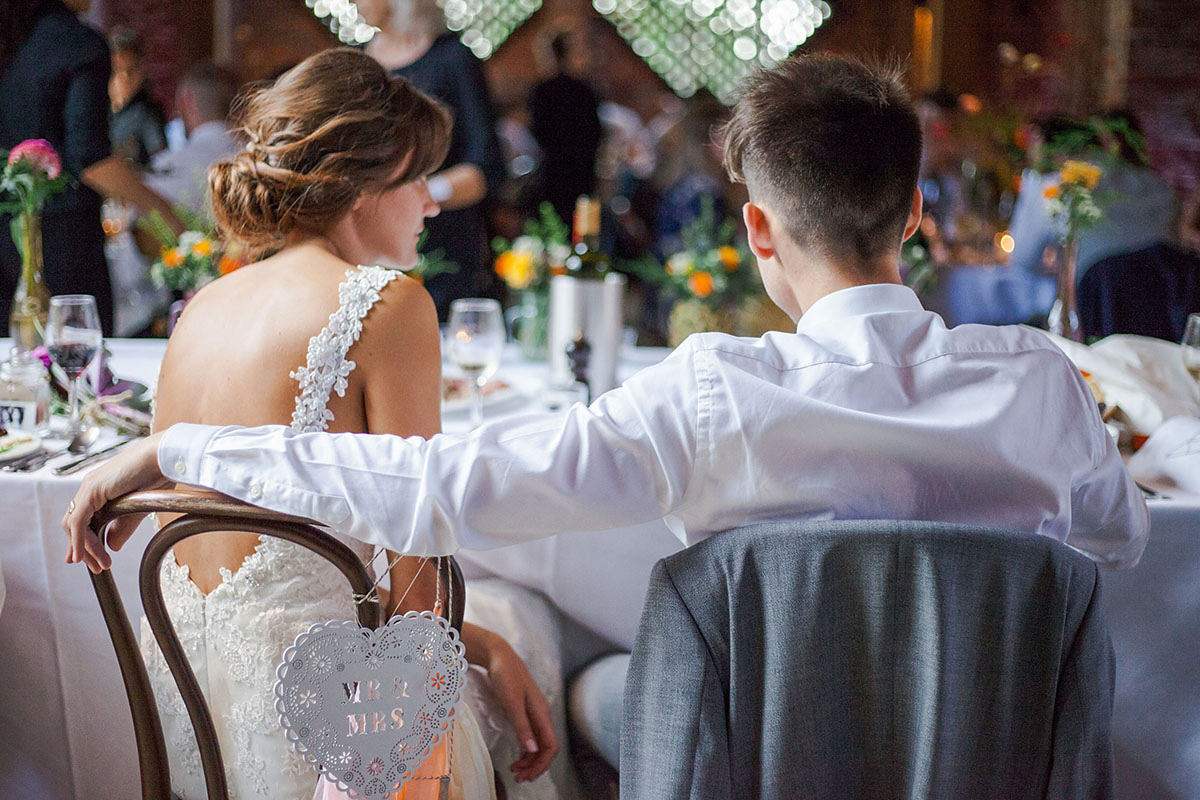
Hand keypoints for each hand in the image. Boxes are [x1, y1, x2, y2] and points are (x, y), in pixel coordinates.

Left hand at [63, 432, 168, 572]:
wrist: (165, 457)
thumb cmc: (159, 475)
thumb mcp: (138, 509)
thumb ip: (123, 527)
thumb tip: (111, 546)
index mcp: (100, 490)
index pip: (83, 521)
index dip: (84, 542)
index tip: (91, 560)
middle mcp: (90, 488)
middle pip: (74, 525)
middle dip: (83, 549)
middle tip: (96, 568)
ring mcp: (89, 487)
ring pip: (75, 525)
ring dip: (84, 548)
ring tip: (100, 565)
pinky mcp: (92, 490)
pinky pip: (78, 520)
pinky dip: (78, 540)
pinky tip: (83, 556)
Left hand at [461, 623, 557, 781]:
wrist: (500, 656)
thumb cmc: (506, 676)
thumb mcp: (512, 702)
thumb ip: (523, 727)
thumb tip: (533, 750)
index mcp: (542, 713)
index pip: (551, 746)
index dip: (542, 764)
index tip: (526, 775)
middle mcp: (541, 715)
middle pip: (546, 748)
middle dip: (535, 766)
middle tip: (518, 778)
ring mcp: (534, 714)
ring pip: (538, 744)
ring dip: (530, 760)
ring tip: (515, 771)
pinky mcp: (526, 713)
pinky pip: (531, 737)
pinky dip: (525, 750)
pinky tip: (516, 757)